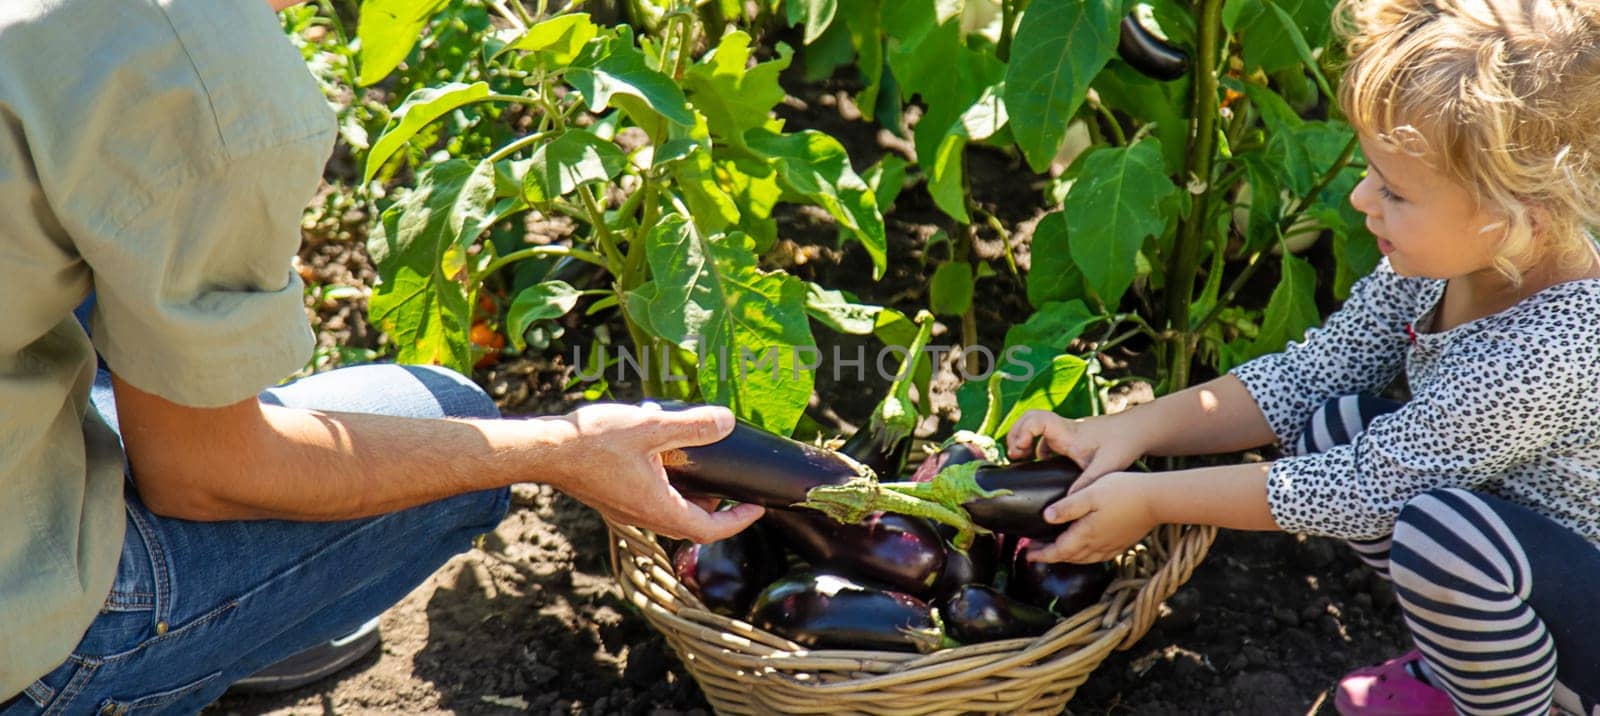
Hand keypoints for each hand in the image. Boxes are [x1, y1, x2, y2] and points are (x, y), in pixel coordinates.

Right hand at [554, 402, 762, 542]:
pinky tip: (664, 456)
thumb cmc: (592, 441)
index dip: (738, 521)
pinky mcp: (613, 499)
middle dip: (718, 510)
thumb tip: (727, 422)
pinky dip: (668, 489)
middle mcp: (642, 516)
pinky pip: (651, 503)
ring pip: (670, 514)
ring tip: (704, 469)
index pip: (708, 530)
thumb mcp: (650, 426)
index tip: (757, 506)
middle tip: (735, 489)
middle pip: (691, 525)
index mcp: (657, 508)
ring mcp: (625, 510)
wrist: (544, 450)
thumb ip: (692, 425)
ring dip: (692, 498)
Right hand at [1005, 411, 1142, 494]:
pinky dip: (1035, 447)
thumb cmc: (1123, 444)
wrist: (1137, 431)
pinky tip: (1039, 463)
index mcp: (1067, 432)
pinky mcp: (1070, 438)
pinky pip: (1044, 438)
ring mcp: (1065, 433)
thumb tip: (1066, 502)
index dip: (1022, 432)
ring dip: (1023, 440)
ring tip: (1020, 459)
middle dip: (1015, 435)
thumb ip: (1086, 483)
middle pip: (1028, 419)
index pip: (1036, 419)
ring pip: (1034, 428)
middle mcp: (1063, 429)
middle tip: (1014, 455)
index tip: (1021, 450)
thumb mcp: (1106, 467)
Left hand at [1026, 472, 1156, 563]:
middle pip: (1069, 557)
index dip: (1041, 554)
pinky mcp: (1122, 543)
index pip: (1058, 551)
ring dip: (1067, 557)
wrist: (1156, 499)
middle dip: (1051, 555)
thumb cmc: (1122, 491)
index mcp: (1086, 534)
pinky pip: (1098, 556)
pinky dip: (1085, 556)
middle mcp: (1097, 546)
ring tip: (1056, 549)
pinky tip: (1085, 548)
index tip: (1027, 553)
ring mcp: (1111, 546)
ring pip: (1084, 559)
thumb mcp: (1090, 493)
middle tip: (1035, 549)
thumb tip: (1046, 517)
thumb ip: (1068, 506)